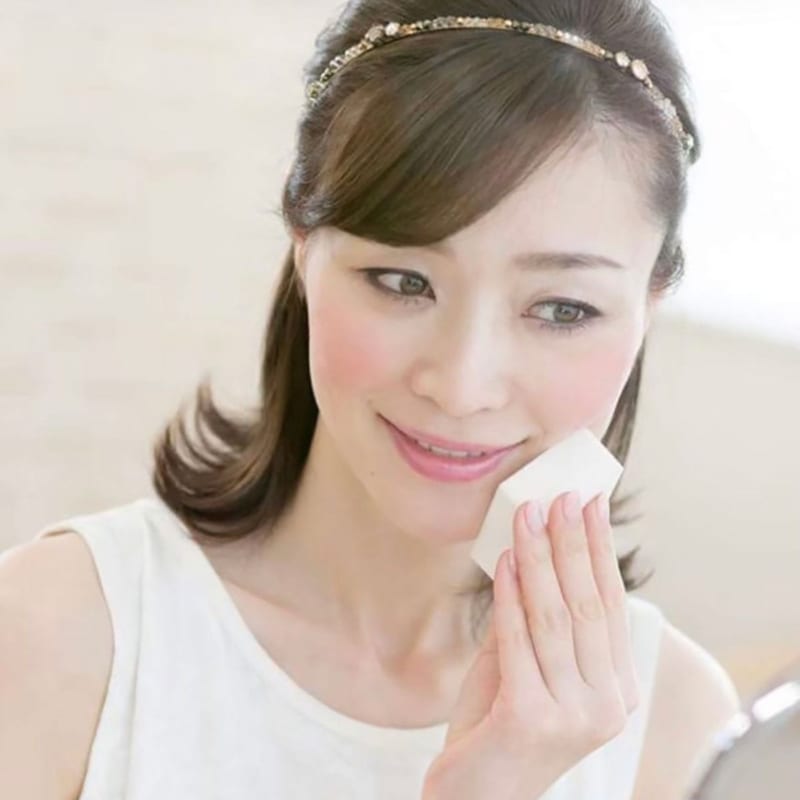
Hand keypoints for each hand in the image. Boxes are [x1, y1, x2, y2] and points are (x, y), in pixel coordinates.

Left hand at [422, 491, 640, 799]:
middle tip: (560, 495)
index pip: (612, 605)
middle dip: (572, 543)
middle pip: (589, 605)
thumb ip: (532, 620)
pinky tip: (504, 559)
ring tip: (527, 514)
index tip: (590, 504)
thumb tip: (530, 551)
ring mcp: (574, 715)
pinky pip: (519, 640)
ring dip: (539, 557)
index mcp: (615, 689)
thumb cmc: (498, 726)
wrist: (475, 796)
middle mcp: (606, 704)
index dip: (600, 551)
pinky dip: (510, 595)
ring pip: (556, 617)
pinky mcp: (533, 719)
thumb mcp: (525, 667)